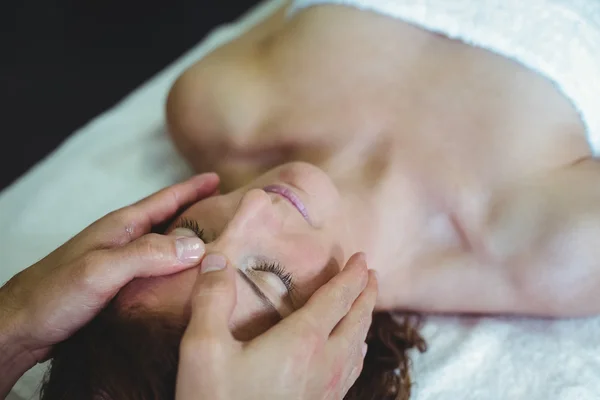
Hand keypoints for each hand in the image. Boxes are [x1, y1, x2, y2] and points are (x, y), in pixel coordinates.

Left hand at [0, 173, 218, 369]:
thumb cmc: (54, 294)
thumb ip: (148, 255)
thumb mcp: (102, 269)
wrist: (21, 327)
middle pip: (169, 220)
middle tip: (229, 212)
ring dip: (190, 242)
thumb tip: (198, 247)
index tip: (218, 178)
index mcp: (122, 227)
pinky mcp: (120, 286)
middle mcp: (124, 240)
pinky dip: (178, 269)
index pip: (165, 200)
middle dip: (199, 212)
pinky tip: (189, 279)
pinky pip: (158, 270)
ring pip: (165, 246)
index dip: (193, 188)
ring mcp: (121, 263)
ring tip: (218, 244)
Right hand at [176, 252, 377, 399]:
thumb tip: (217, 259)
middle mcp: (324, 364)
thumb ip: (212, 301)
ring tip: (365, 306)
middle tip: (370, 275)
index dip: (352, 275)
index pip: (338, 298)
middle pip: (358, 320)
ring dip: (365, 320)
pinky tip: (353, 353)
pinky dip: (357, 349)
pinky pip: (351, 371)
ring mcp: (328, 390)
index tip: (361, 258)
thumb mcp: (203, 350)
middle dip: (366, 294)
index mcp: (302, 342)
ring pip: (358, 346)